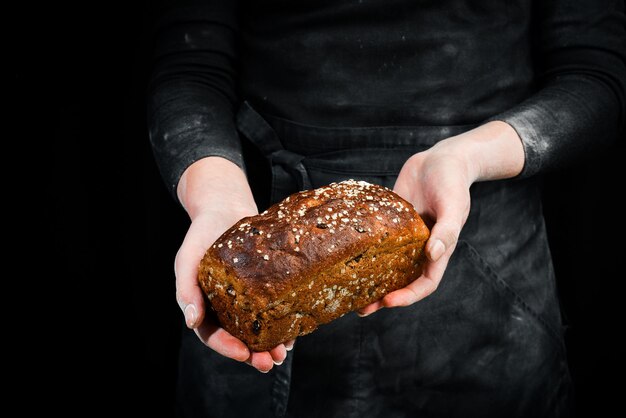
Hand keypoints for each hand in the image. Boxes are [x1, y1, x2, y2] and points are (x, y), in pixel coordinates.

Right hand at [175, 157, 292, 371]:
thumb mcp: (187, 259)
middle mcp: (225, 307)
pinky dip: (283, 322)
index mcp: (203, 305)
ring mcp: (246, 298)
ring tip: (284, 352)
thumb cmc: (202, 233)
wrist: (225, 208)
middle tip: (270, 362)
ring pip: (258, 328)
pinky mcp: (265, 287)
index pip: (212, 334)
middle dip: (254, 354)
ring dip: (271, 344)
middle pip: (238, 338)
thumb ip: (186, 289)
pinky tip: (295, 330)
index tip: (243, 354)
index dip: (227, 347)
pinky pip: (274, 308)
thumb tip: (191, 322)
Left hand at [358, 121, 524, 314]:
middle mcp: (419, 247)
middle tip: (361, 308)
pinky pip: (375, 238)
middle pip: (401, 280)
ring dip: (370, 278)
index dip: (407, 296)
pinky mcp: (390, 219)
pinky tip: (344, 253)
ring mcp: (403, 235)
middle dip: (383, 296)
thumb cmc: (453, 183)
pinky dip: (362, 248)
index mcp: (438, 249)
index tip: (388, 301)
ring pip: (386, 263)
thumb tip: (433, 254)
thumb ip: (446, 231)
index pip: (424, 283)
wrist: (442, 158)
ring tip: (349, 291)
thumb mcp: (454, 206)